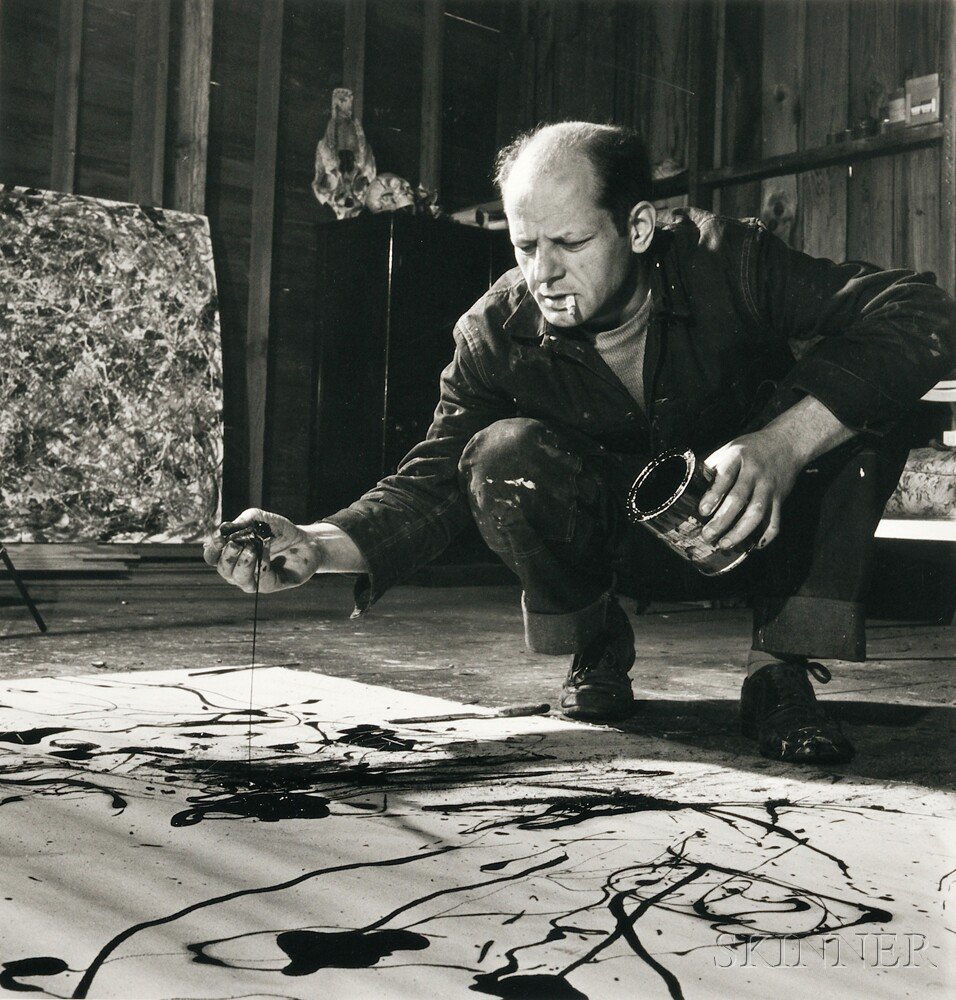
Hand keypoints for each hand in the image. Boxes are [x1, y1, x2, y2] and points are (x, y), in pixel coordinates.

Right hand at [203, 508, 322, 593]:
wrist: (306, 541)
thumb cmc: (279, 531)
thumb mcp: (260, 520)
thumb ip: (243, 521)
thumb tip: (224, 528)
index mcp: (232, 553)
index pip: (212, 556)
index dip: (212, 548)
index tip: (220, 537)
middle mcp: (239, 569)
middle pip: (222, 569)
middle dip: (227, 556)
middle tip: (235, 543)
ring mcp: (254, 579)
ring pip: (238, 578)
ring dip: (242, 563)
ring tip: (251, 548)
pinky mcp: (270, 585)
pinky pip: (260, 581)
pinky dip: (261, 564)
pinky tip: (266, 549)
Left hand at [697, 428, 801, 550]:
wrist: (785, 443)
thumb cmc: (749, 449)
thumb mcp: (728, 451)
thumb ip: (712, 469)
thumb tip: (689, 491)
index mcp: (737, 457)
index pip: (725, 477)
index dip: (713, 495)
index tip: (703, 512)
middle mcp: (754, 472)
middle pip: (739, 498)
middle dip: (722, 520)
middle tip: (708, 536)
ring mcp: (769, 485)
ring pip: (757, 512)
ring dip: (740, 532)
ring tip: (725, 544)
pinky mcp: (780, 498)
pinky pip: (775, 519)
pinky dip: (767, 535)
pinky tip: (755, 545)